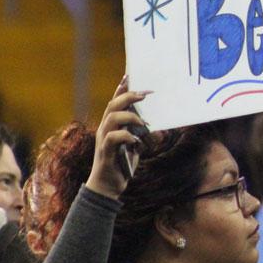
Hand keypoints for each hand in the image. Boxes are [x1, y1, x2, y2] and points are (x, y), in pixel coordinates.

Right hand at [85, 75, 149, 199]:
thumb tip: (158, 127)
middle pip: (113, 105)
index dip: (121, 88)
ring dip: (130, 116)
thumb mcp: (134, 145)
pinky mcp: (105, 152)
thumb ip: (141, 134)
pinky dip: (126, 136)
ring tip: (144, 121)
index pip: (114, 102)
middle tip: (145, 94)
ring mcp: (104, 140)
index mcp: (111, 125)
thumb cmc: (121, 164)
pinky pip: (113, 138)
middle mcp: (105, 129)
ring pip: (112, 118)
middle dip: (128, 96)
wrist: (108, 187)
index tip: (130, 76)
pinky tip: (136, 140)